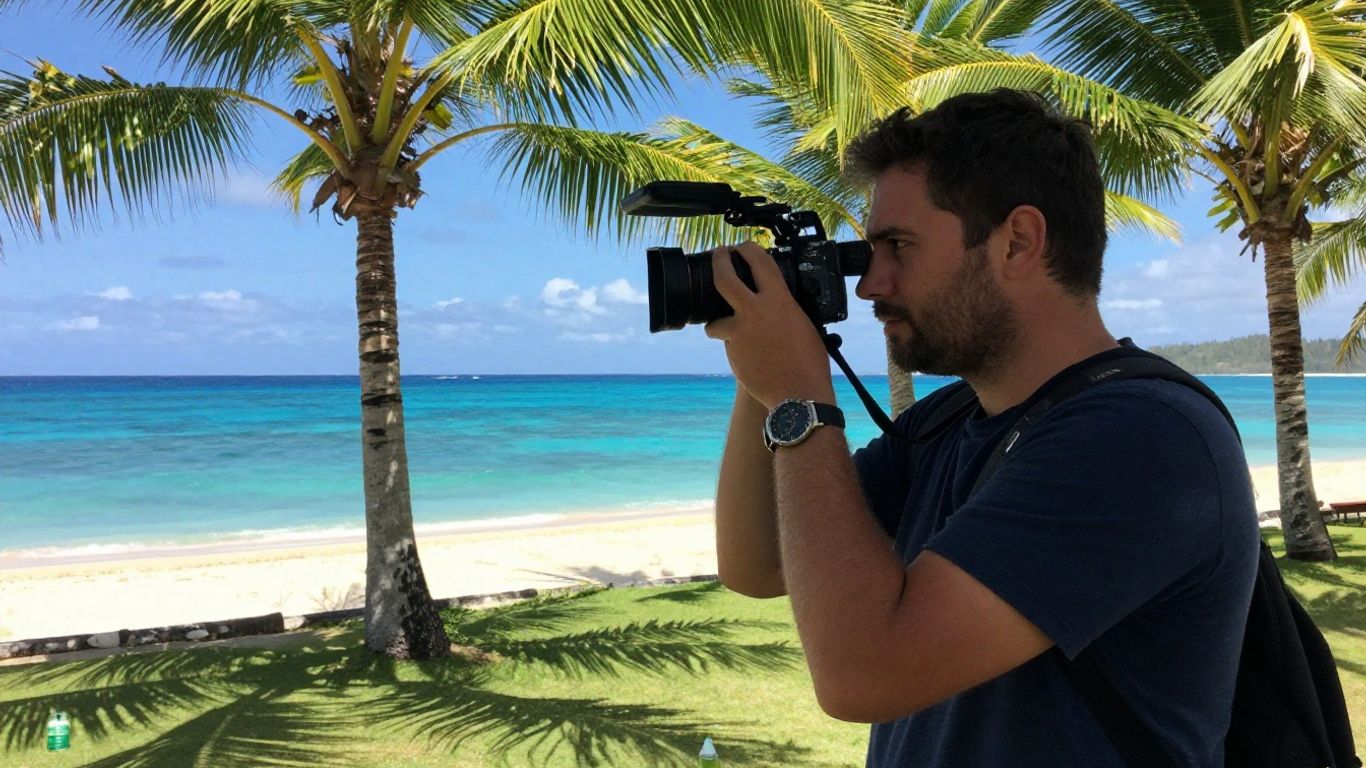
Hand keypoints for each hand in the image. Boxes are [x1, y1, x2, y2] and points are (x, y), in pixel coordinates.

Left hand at [704, 242, 834, 408]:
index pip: (760, 262)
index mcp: (780, 301)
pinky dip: (733, 344)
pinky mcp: (732, 352)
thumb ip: (786, 308)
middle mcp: (756, 312)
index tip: (743, 247)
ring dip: (719, 322)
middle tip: (719, 255)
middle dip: (718, 261)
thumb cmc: (809, 363)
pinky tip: (748, 353)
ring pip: (715, 320)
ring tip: (728, 327)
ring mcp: (740, 332)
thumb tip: (778, 301)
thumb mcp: (805, 325)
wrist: (798, 395)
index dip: (748, 249)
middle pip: (724, 278)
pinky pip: (726, 343)